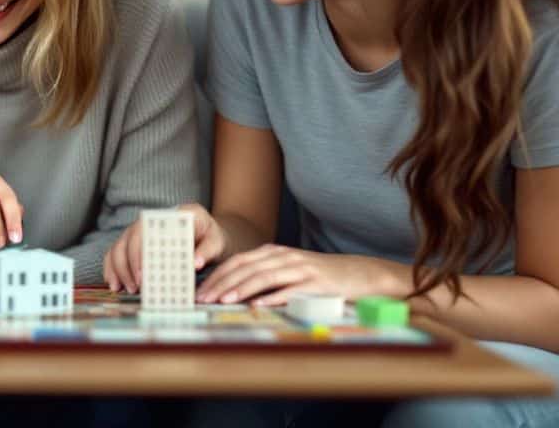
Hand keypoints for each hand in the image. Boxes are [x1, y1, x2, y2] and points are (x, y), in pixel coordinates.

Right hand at [102, 202, 225, 293]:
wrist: (208, 236)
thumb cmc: (212, 238)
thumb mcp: (217, 242)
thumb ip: (207, 250)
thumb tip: (195, 263)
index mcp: (171, 214)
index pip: (147, 229)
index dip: (140, 251)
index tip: (143, 273)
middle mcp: (150, 219)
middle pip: (129, 238)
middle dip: (128, 264)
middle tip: (135, 287)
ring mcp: (140, 230)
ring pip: (119, 246)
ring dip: (118, 268)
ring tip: (123, 289)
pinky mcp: (134, 242)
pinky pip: (116, 253)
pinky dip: (112, 268)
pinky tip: (114, 284)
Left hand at [196, 245, 397, 305]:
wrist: (358, 273)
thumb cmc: (318, 276)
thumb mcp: (288, 270)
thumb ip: (264, 276)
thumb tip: (233, 291)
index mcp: (273, 252)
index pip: (238, 262)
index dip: (217, 276)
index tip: (200, 291)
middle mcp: (283, 256)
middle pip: (246, 267)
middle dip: (222, 283)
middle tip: (203, 299)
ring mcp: (299, 268)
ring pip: (264, 276)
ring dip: (241, 288)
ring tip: (224, 301)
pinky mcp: (315, 282)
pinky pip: (290, 289)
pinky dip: (273, 297)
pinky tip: (258, 305)